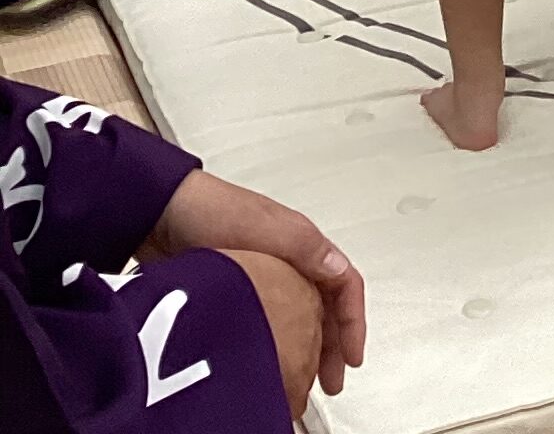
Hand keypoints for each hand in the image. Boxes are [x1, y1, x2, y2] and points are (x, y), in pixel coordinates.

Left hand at [146, 170, 365, 398]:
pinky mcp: (238, 290)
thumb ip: (306, 247)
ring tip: (303, 379)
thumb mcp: (267, 228)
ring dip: (308, 347)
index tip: (350, 356)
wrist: (162, 214)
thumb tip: (338, 270)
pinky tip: (268, 361)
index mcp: (305, 245)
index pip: (344, 284)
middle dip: (334, 344)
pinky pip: (271, 321)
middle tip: (330, 381)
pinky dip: (279, 343)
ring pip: (300, 316)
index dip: (352, 321)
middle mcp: (290, 261)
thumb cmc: (214, 212)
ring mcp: (265, 275)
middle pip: (326, 306)